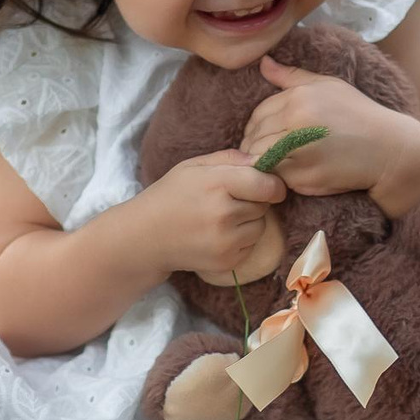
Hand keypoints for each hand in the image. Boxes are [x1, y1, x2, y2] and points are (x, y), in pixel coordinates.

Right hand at [130, 149, 289, 281]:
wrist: (146, 237)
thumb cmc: (171, 195)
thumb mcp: (194, 166)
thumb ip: (230, 159)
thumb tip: (264, 160)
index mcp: (216, 184)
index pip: (267, 185)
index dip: (273, 184)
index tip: (269, 185)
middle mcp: (223, 214)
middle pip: (264, 205)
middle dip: (254, 201)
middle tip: (229, 200)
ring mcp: (226, 241)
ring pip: (260, 226)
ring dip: (250, 221)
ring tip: (223, 218)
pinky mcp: (227, 261)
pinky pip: (251, 245)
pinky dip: (242, 239)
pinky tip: (219, 235)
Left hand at [241, 57, 419, 197]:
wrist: (388, 149)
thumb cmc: (358, 114)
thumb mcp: (328, 86)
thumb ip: (291, 76)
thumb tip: (262, 62)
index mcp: (298, 99)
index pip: (258, 114)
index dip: (257, 126)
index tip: (266, 134)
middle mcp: (296, 123)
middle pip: (255, 137)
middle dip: (256, 144)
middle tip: (269, 151)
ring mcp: (299, 152)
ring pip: (260, 157)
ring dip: (263, 161)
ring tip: (278, 162)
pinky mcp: (304, 178)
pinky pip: (275, 176)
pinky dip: (276, 176)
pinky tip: (289, 173)